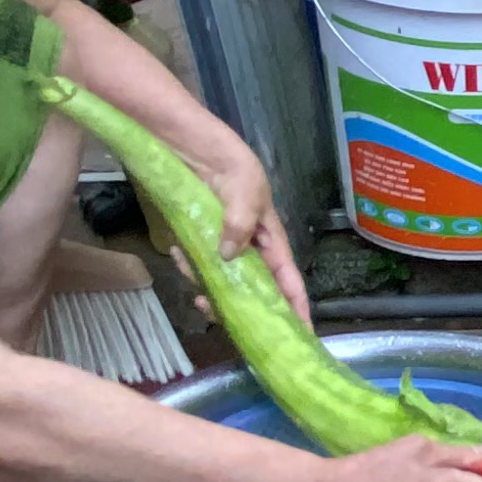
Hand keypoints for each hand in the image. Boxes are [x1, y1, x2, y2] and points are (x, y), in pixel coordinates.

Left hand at [177, 122, 311, 327]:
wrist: (188, 142)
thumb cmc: (228, 160)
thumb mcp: (243, 187)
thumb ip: (240, 223)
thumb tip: (230, 257)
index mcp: (271, 238)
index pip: (288, 280)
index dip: (296, 309)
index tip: (302, 338)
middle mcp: (250, 248)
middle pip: (253, 291)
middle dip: (237, 306)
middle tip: (215, 311)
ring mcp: (223, 246)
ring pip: (220, 283)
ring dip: (204, 284)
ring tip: (190, 272)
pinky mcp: (199, 241)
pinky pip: (196, 267)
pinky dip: (187, 265)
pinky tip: (179, 250)